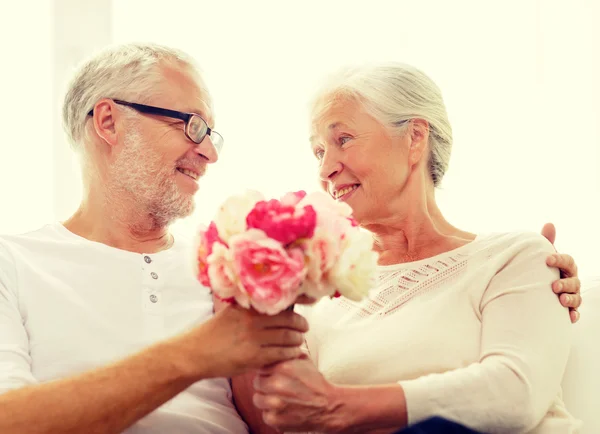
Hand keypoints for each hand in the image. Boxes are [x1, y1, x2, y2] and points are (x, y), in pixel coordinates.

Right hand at [175, 304, 308, 378]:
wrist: (194, 354)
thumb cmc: (211, 334)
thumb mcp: (230, 313)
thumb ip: (248, 309)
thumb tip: (269, 304)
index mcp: (247, 308)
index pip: (278, 304)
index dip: (294, 307)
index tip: (301, 308)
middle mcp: (252, 321)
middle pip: (287, 320)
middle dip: (300, 324)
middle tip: (305, 326)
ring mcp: (253, 339)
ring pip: (286, 337)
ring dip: (297, 339)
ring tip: (300, 340)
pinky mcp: (253, 357)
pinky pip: (280, 354)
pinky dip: (291, 353)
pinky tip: (294, 353)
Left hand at [253, 354, 340, 431]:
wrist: (328, 406)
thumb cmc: (315, 383)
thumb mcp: (304, 360)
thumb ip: (287, 352)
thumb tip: (273, 345)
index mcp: (283, 366)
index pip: (261, 366)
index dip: (268, 371)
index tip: (274, 375)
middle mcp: (277, 384)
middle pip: (257, 382)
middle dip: (266, 384)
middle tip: (278, 388)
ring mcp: (275, 403)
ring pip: (257, 399)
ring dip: (266, 399)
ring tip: (280, 399)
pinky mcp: (275, 419)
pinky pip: (264, 414)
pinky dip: (272, 414)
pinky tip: (284, 410)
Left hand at [541, 223, 581, 322]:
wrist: (535, 289)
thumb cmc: (542, 269)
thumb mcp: (543, 256)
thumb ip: (547, 242)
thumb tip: (549, 224)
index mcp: (566, 267)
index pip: (568, 261)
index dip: (559, 259)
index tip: (547, 259)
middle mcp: (571, 282)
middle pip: (574, 282)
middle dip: (565, 283)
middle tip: (553, 286)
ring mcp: (571, 296)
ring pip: (576, 298)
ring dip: (570, 299)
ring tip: (560, 300)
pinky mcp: (567, 310)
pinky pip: (574, 314)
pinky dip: (573, 315)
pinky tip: (569, 317)